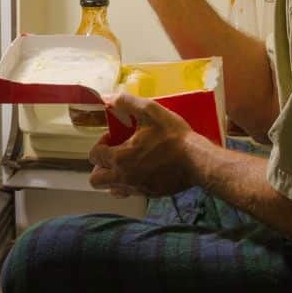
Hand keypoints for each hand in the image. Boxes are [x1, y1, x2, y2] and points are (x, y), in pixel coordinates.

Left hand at [89, 93, 204, 197]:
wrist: (196, 160)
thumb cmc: (172, 136)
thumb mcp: (150, 111)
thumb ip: (126, 102)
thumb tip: (106, 97)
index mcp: (119, 158)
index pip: (95, 155)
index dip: (101, 143)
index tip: (113, 136)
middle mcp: (123, 177)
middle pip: (96, 180)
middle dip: (100, 166)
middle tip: (114, 154)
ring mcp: (136, 189)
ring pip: (112, 190)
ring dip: (113, 178)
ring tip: (126, 164)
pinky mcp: (149, 194)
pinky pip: (130, 194)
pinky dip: (129, 185)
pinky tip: (142, 172)